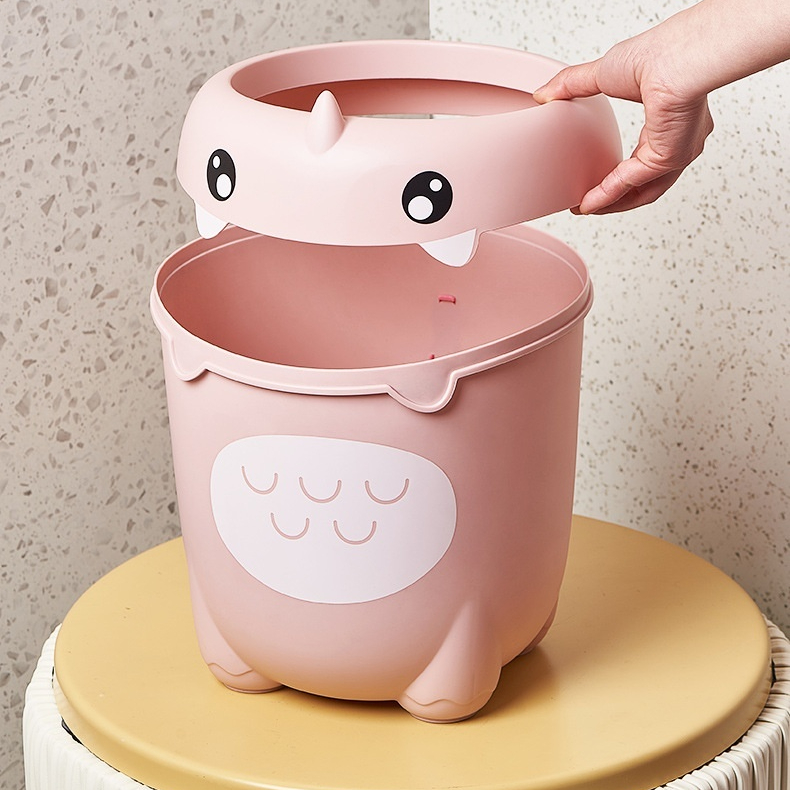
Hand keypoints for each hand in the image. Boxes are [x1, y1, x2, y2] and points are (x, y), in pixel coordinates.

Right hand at [533, 36, 714, 213]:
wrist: (671, 58)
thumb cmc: (656, 54)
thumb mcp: (603, 72)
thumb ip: (571, 85)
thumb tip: (544, 94)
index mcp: (670, 116)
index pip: (643, 156)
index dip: (618, 172)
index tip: (595, 181)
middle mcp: (680, 138)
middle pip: (645, 183)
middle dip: (614, 198)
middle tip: (588, 204)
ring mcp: (677, 150)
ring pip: (641, 190)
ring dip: (610, 203)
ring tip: (586, 208)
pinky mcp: (667, 158)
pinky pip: (631, 183)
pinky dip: (607, 194)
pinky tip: (588, 202)